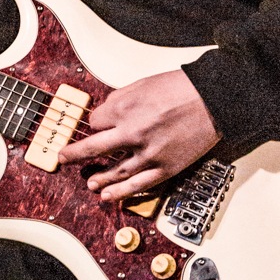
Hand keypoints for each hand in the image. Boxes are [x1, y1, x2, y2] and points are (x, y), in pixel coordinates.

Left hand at [61, 68, 218, 201]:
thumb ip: (121, 97)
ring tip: (88, 183)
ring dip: (98, 178)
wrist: (215, 100)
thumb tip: (106, 110)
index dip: (95, 124)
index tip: (96, 127)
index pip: (95, 121)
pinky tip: (108, 196)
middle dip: (74, 154)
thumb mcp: (144, 83)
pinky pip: (138, 184)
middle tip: (63, 158)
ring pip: (114, 171)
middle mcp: (131, 132)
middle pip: (93, 147)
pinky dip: (121, 192)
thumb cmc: (183, 88)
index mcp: (124, 107)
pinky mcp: (165, 167)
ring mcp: (148, 153)